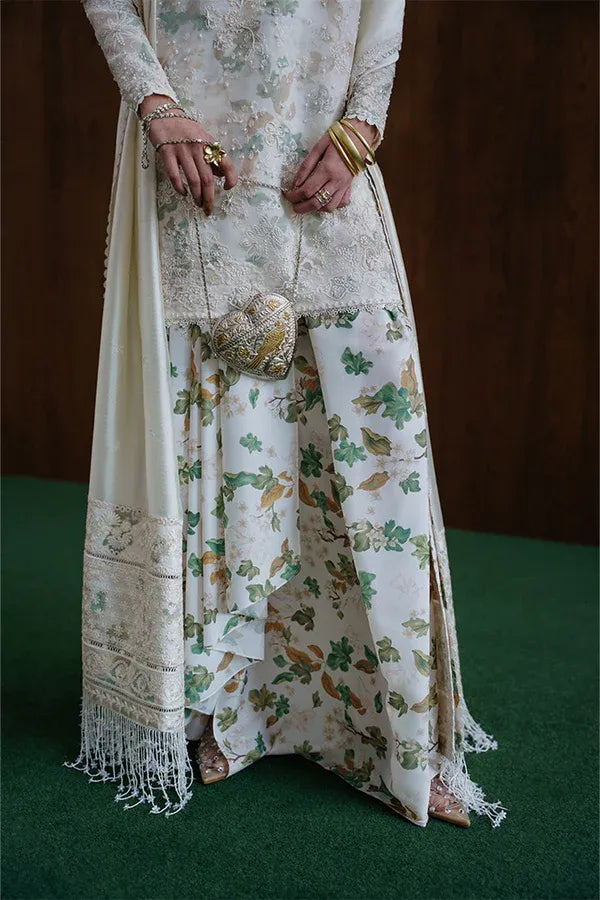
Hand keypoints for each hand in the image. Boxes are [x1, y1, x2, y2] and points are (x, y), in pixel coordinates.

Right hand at [139, 94, 237, 215]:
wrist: (162, 113)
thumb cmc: (185, 129)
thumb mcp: (202, 138)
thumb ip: (211, 156)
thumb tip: (221, 176)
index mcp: (209, 143)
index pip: (226, 163)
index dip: (231, 178)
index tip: (227, 189)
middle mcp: (197, 147)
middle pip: (208, 179)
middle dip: (210, 198)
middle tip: (208, 209)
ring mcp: (182, 149)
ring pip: (193, 180)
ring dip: (197, 196)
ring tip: (197, 203)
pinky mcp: (166, 152)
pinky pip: (174, 176)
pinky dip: (180, 188)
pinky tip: (183, 193)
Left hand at [282, 118, 378, 213]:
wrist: (359, 137)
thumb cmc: (337, 139)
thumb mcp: (318, 148)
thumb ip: (306, 166)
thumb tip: (295, 184)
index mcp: (327, 169)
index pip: (307, 190)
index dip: (294, 195)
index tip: (287, 194)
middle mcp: (336, 181)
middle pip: (316, 203)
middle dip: (302, 207)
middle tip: (294, 205)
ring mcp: (344, 186)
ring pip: (329, 207)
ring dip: (316, 209)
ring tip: (308, 203)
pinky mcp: (349, 187)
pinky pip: (341, 203)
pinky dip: (331, 205)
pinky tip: (324, 200)